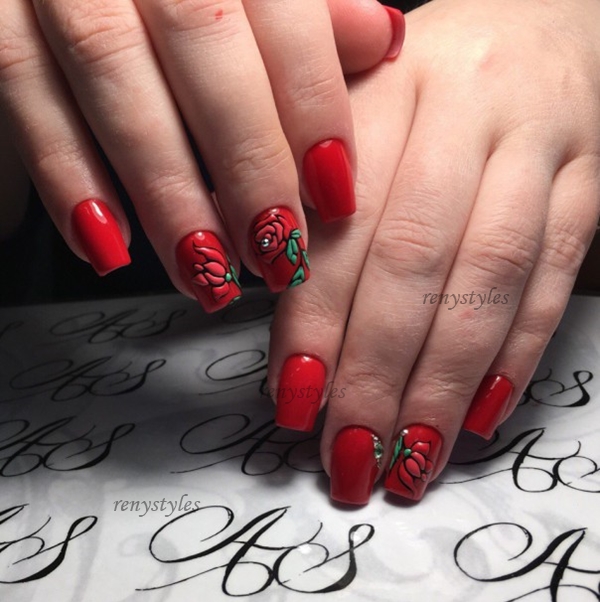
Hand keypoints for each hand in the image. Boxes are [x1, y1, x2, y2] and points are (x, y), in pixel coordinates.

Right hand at [0, 0, 403, 308]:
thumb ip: (310, 11)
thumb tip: (380, 39)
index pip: (282, 8)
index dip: (313, 105)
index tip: (335, 194)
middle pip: (201, 41)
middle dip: (246, 160)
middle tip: (276, 252)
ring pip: (111, 74)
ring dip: (165, 191)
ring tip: (206, 270)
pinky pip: (24, 94)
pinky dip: (69, 177)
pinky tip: (109, 245)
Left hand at [267, 0, 599, 502]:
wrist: (537, 26)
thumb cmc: (425, 84)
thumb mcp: (355, 109)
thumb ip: (307, 192)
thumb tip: (265, 294)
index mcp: (385, 92)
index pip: (341, 227)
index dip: (314, 322)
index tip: (294, 398)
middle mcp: (462, 116)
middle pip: (413, 263)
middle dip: (376, 372)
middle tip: (348, 453)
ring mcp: (536, 149)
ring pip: (486, 282)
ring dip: (442, 383)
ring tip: (407, 457)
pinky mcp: (588, 184)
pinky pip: (551, 279)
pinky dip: (515, 355)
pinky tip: (477, 413)